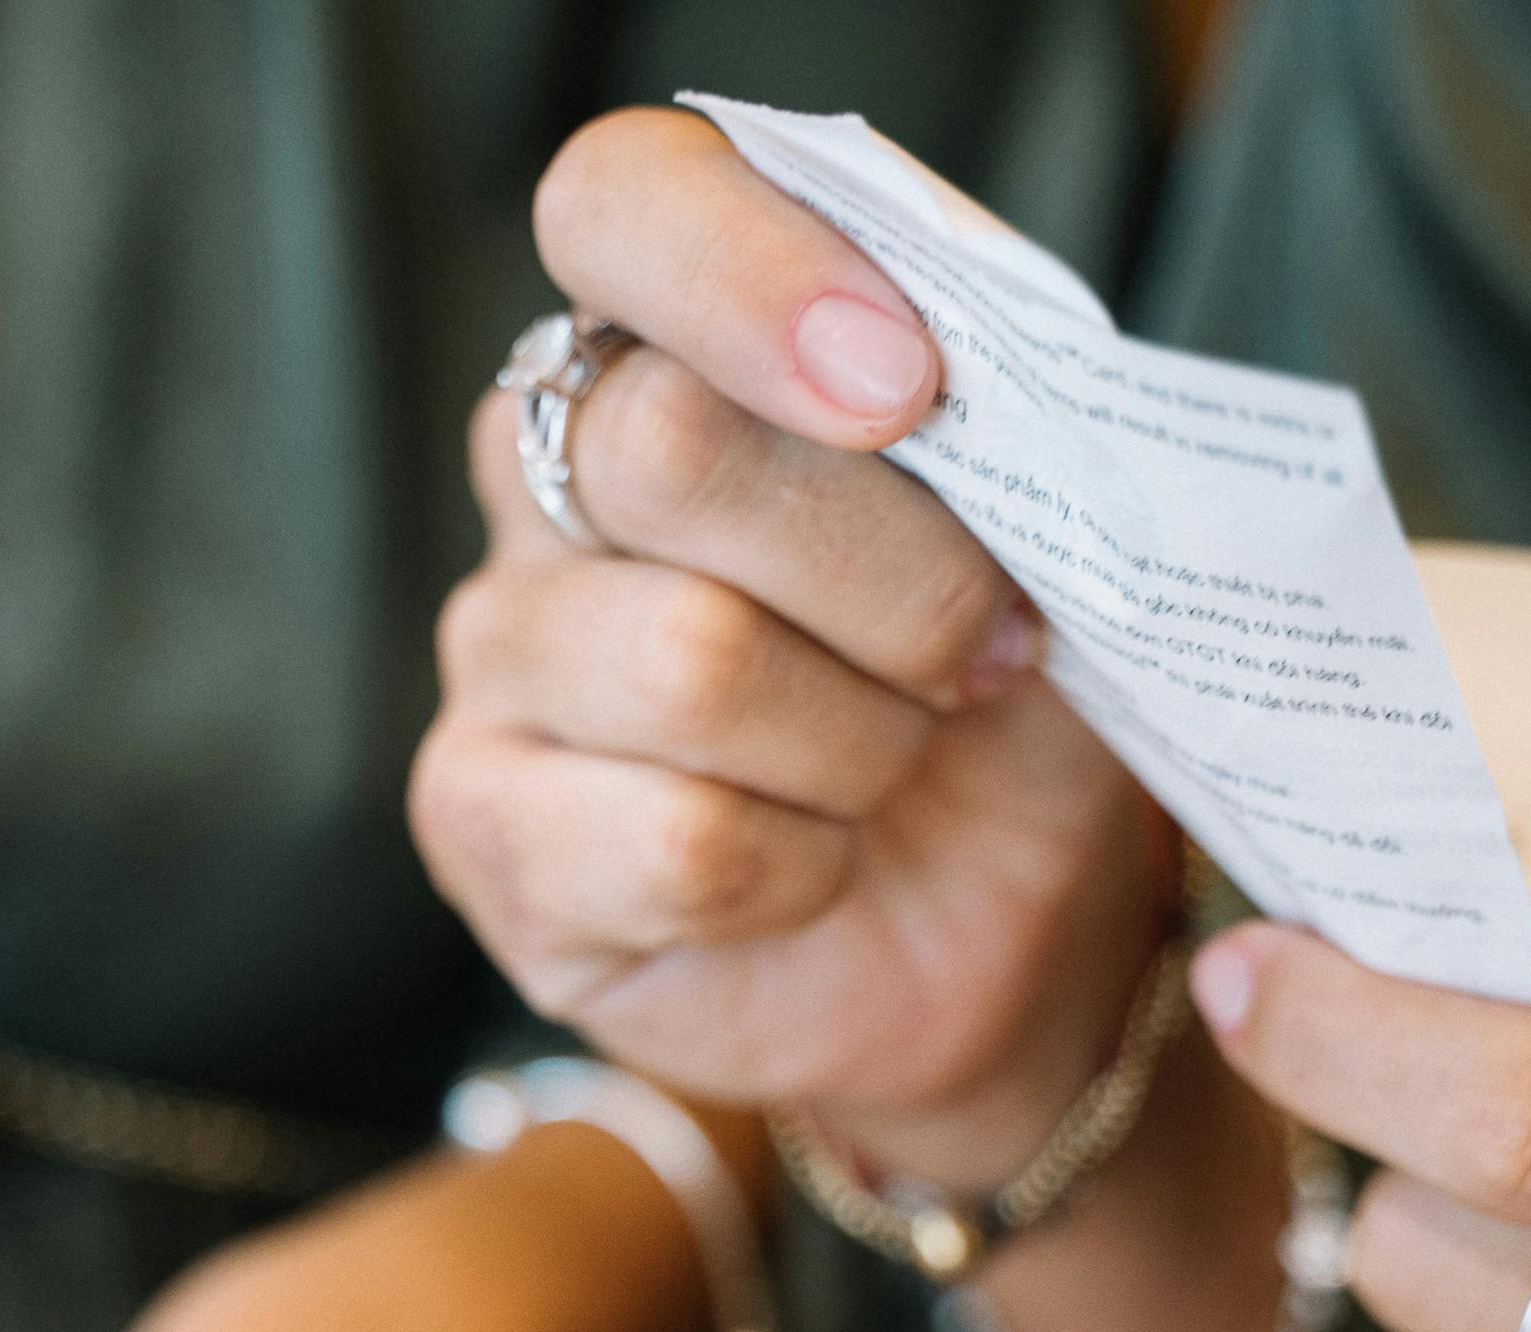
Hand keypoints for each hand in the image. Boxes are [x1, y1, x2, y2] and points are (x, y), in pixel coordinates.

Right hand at [415, 106, 1168, 1187]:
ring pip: (690, 661)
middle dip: (894, 573)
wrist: (997, 930)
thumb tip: (949, 357)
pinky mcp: (481, 823)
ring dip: (863, 740)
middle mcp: (545, 469)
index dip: (755, 273)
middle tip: (985, 650)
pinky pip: (679, 840)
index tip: (909, 385)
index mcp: (673, 336)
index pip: (622, 202)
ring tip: (891, 766)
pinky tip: (813, 866)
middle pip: (667, 445)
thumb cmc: (1003, 701)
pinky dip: (804, 866)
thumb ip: (994, 400)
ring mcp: (497, 648)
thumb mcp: (1049, 528)